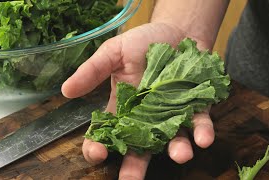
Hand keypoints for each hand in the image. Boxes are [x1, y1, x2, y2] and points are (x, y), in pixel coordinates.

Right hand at [62, 23, 214, 179]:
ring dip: (176, 150)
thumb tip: (66, 91)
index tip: (97, 153)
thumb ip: (92, 71)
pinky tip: (202, 139)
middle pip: (137, 148)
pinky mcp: (196, 108)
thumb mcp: (114, 52)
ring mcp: (171, 115)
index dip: (98, 146)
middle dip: (134, 166)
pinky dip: (202, 132)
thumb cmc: (143, 41)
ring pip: (171, 141)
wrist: (177, 31)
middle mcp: (146, 118)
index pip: (105, 134)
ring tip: (179, 155)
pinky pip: (199, 124)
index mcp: (123, 108)